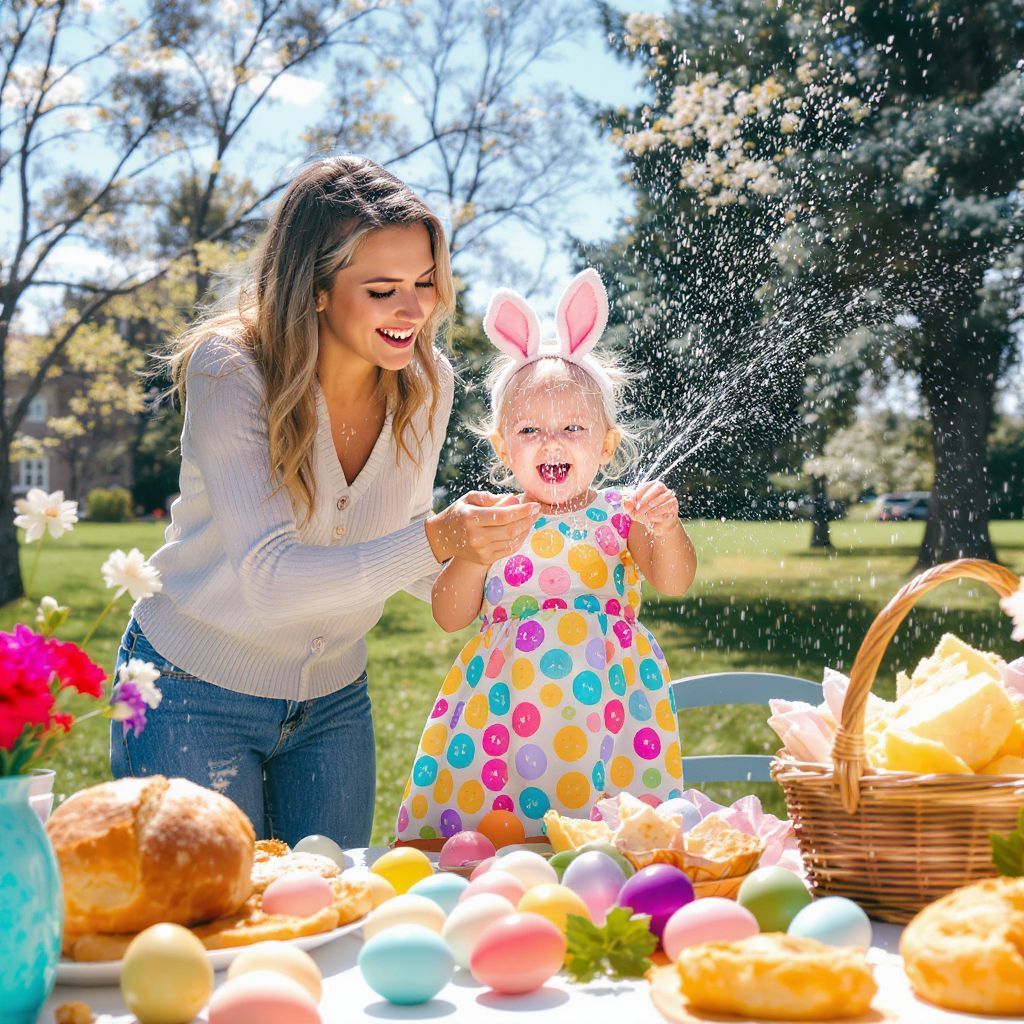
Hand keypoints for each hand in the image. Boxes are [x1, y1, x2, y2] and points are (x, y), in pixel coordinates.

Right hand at [426, 491, 540, 564]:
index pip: (503, 516)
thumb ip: (490, 498)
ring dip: (525, 530)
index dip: (522, 511)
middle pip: (510, 530)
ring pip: (512, 541)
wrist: (443, 537)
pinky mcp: (484, 559)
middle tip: (536, 511)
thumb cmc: (459, 514)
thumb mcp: (469, 499)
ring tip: (530, 519)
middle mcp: (476, 536)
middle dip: (527, 520)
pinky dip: (519, 540)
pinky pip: (508, 550)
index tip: (534, 505)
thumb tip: (512, 500)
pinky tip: (522, 531)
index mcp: (471, 518)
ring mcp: (480, 550)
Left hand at [624, 481, 679, 536]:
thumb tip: (626, 500)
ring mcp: (670, 496)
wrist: (658, 526)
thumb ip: (628, 506)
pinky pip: (667, 505)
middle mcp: (663, 489)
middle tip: (639, 508)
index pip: (647, 485)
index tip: (633, 500)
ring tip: (643, 514)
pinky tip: (651, 516)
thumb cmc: (647, 514)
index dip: (640, 492)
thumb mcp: (634, 511)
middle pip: (658, 487)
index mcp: (652, 486)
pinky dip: (658, 511)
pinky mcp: (673, 505)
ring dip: (650, 506)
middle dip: (647, 497)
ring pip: (662, 497)